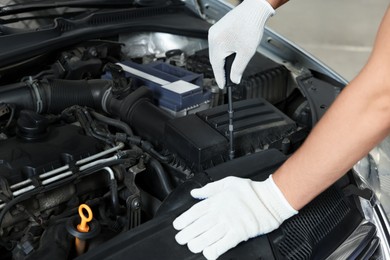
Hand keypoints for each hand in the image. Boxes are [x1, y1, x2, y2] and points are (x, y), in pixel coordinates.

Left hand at [173, 175, 296, 259]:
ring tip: (191, 246)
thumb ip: (209, 188)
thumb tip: (195, 192)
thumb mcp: (227, 182)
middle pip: (198, 226)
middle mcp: (221, 213)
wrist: (270, 199)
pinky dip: (215, 250)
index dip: (184, 220)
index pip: (195, 212)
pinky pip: (224, 244)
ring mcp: (230, 224)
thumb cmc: (250, 191)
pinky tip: (208, 253)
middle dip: (187, 234)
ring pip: (208, 236)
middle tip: (181, 239)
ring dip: (197, 243)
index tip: (177, 225)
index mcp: (216, 201)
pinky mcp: (239, 234)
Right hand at [208, 0, 274, 88]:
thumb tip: (234, 79)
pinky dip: (222, 52)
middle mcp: (212, 38)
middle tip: (226, 80)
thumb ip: (238, 68)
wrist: (255, 9)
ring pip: (216, 52)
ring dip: (222, 61)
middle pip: (214, 60)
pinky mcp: (218, 28)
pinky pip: (217, 44)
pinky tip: (229, 55)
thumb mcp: (246, 53)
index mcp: (217, 45)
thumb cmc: (250, 26)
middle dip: (220, 70)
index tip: (222, 86)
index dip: (220, 78)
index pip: (217, 67)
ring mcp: (214, 32)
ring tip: (228, 69)